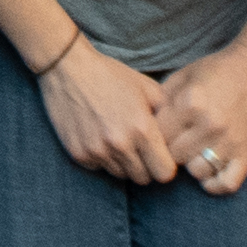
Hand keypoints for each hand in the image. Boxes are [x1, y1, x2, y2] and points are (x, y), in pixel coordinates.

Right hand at [32, 38, 183, 188]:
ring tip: (118, 139)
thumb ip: (167, 113)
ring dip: (123, 163)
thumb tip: (178, 136)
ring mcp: (98, 151)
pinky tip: (99, 137)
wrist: (68, 68)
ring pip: (120, 175)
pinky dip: (102, 158)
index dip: (165, 166)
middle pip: (143, 178)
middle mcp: (121, 144)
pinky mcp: (79, 154)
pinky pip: (99, 168)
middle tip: (139, 148)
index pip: (165, 173)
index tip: (160, 156)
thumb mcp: (147, 87)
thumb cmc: (111, 75)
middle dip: (145, 166)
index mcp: (142, 129)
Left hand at [159, 36, 246, 197]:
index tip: (160, 133)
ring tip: (194, 153)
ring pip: (197, 171)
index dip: (155, 135)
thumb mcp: (184, 74)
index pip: (158, 135)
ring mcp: (229, 142)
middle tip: (177, 143)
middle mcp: (208, 125)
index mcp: (190, 102)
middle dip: (172, 150)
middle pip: (174, 156)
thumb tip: (143, 120)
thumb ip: (162, 98)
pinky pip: (226, 184)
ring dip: (192, 165)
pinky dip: (215, 184)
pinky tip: (210, 172)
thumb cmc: (218, 70)